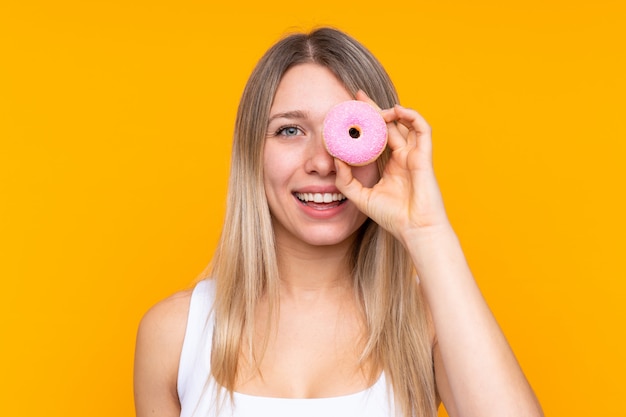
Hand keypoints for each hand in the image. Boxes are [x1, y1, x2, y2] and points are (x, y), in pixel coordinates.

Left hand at [335, 91, 449, 243]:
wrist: (415, 230)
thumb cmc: (393, 217)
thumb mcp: (361, 197)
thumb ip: (346, 180)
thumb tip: (335, 159)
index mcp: (391, 165)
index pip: (377, 137)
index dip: (366, 123)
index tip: (349, 112)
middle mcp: (403, 157)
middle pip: (389, 126)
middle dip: (374, 110)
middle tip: (357, 97)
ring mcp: (415, 155)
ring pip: (406, 123)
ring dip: (391, 111)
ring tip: (375, 107)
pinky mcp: (424, 156)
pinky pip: (423, 129)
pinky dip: (412, 116)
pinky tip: (396, 111)